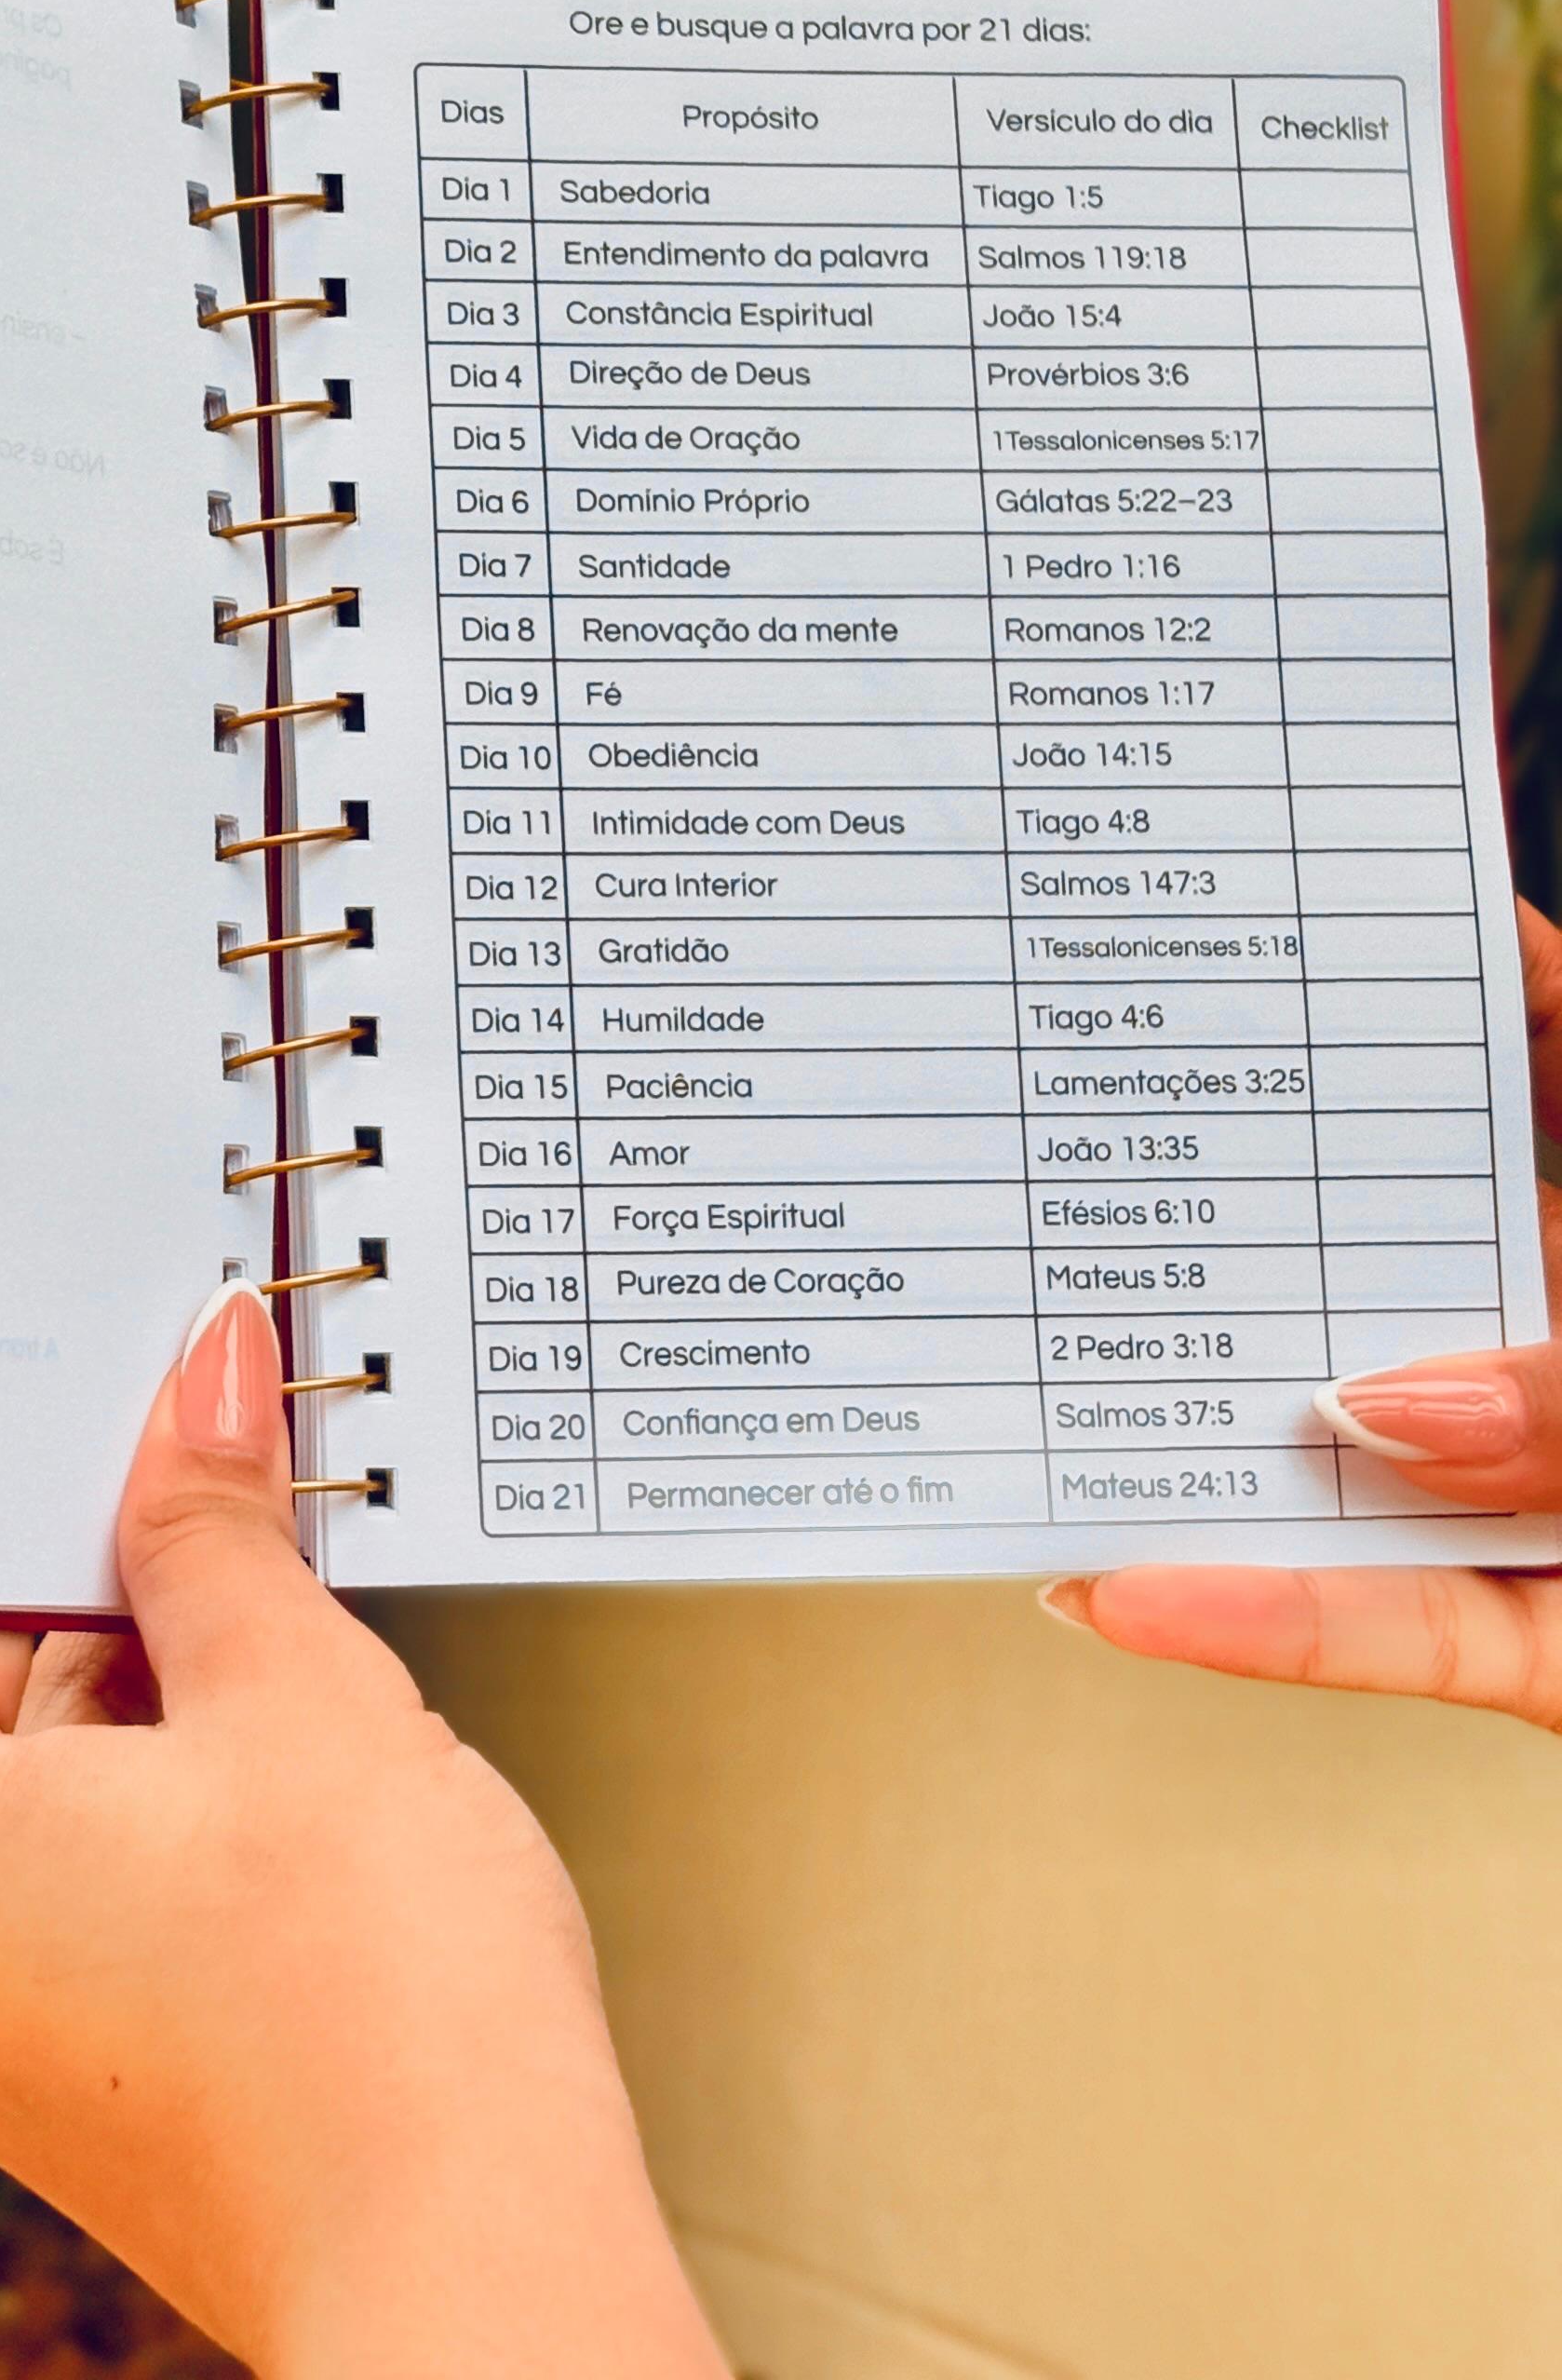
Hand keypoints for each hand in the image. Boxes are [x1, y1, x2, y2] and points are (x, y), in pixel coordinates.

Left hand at [0, 1283, 725, 2379]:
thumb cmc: (374, 2032)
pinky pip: (40, 1823)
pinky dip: (128, 1740)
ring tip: (234, 1552)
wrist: (477, 2269)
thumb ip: (210, 1521)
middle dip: (24, 1535)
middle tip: (146, 1420)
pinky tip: (246, 1679)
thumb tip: (196, 1383)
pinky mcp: (42, 2023)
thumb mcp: (294, 1697)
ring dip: (101, 1636)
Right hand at [1042, 897, 1561, 1730]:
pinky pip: (1405, 1636)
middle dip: (1267, 1204)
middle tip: (1107, 1139)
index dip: (1469, 965)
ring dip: (1218, 1434)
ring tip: (1060, 1375)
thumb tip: (1387, 1398)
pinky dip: (1271, 1630)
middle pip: (1429, 1248)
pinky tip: (1141, 1593)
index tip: (1331, 896)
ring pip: (1380, 1456)